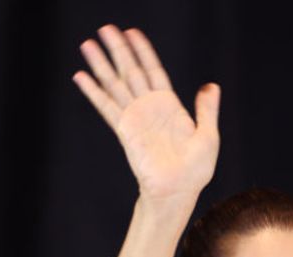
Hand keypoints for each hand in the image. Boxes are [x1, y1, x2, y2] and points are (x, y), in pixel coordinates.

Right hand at [73, 26, 219, 201]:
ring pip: (115, 84)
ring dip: (101, 65)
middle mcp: (149, 108)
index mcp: (169, 106)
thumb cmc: (195, 170)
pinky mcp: (124, 131)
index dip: (143, 52)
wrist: (177, 191)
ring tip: (87, 45)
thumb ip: (206, 110)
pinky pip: (106, 106)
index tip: (132, 32)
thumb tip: (211, 86)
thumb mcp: (208, 135)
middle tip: (105, 29)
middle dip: (118, 50)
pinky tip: (81, 77)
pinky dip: (94, 92)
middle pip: (131, 71)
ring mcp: (134, 118)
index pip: (154, 70)